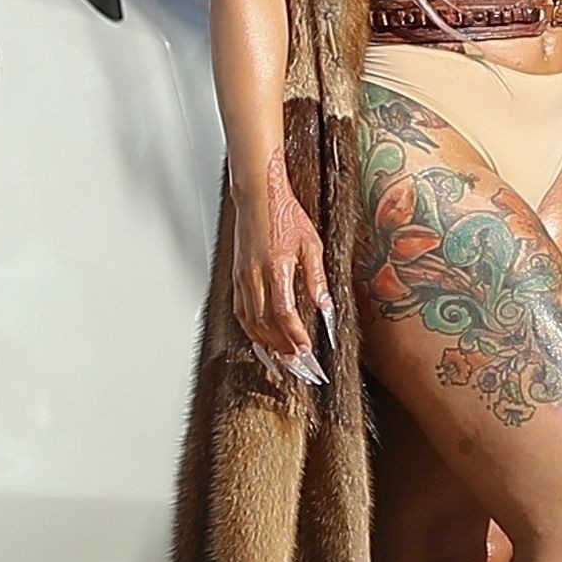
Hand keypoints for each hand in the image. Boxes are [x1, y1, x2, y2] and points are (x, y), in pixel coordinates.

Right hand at [232, 149, 333, 384]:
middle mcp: (254, 275)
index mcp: (275, 266)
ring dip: (266, 344)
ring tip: (282, 359)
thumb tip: (325, 306)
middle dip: (282, 348)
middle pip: (265, 324)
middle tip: (297, 365)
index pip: (283, 312)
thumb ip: (316, 278)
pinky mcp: (236, 277)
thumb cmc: (285, 215)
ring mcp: (242, 277)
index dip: (293, 335)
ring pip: (250, 322)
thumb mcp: (311, 243)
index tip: (305, 350)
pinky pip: (241, 311)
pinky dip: (251, 330)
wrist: (258, 196)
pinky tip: (262, 339)